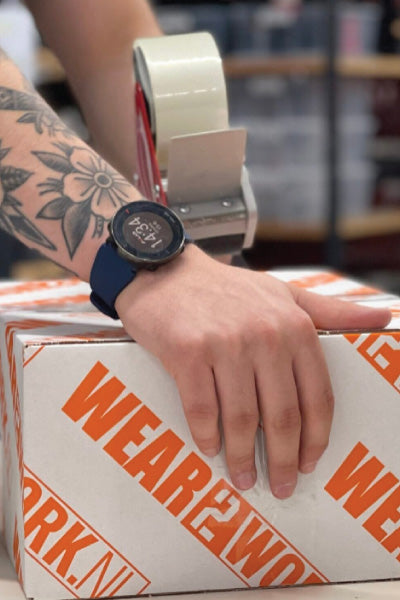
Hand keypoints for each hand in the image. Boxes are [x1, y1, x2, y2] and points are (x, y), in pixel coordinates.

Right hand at [115, 245, 390, 498]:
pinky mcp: (187, 351)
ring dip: (242, 457)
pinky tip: (211, 449)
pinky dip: (207, 436)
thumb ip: (330, 311)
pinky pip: (201, 409)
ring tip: (242, 478)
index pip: (317, 397)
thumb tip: (384, 318)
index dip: (315, 439)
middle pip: (281, 416)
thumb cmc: (228, 289)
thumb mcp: (284, 293)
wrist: (167, 273)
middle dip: (282, 460)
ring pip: (241, 419)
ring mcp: (225, 343)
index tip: (307, 464)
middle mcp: (265, 335)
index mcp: (295, 326)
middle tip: (278, 486)